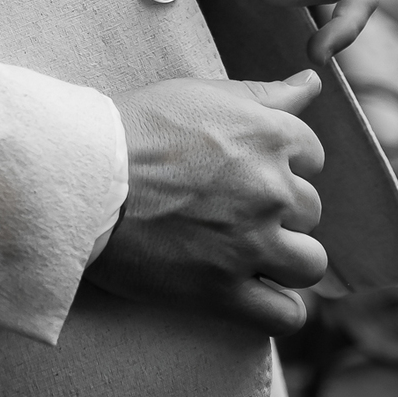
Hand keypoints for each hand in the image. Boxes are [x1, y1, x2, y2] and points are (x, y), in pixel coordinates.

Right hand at [86, 73, 326, 334]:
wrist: (85, 178)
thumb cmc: (137, 128)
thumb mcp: (202, 94)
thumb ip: (265, 94)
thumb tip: (312, 81)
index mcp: (270, 137)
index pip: (313, 156)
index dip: (282, 164)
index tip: (248, 170)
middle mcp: (271, 191)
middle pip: (310, 210)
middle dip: (279, 210)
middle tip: (234, 209)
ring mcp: (251, 244)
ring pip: (309, 264)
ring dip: (285, 259)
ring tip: (248, 252)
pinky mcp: (224, 291)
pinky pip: (285, 316)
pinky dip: (277, 309)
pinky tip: (255, 294)